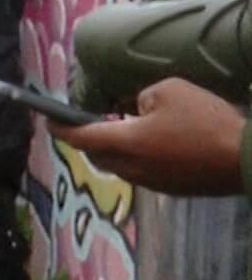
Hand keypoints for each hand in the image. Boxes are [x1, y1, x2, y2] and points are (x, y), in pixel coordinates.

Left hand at [49, 78, 245, 195]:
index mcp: (127, 143)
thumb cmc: (206, 120)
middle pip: (97, 155)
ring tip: (118, 127)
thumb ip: (140, 96)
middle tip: (84, 121)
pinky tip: (148, 142)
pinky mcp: (172, 189)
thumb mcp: (168, 90)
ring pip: (119, 166)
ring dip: (112, 149)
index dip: (61, 129)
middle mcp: (133, 167)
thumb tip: (134, 110)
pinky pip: (141, 172)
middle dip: (87, 139)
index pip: (81, 138)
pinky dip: (134, 157)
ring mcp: (153, 183)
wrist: (247, 158)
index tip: (48, 121)